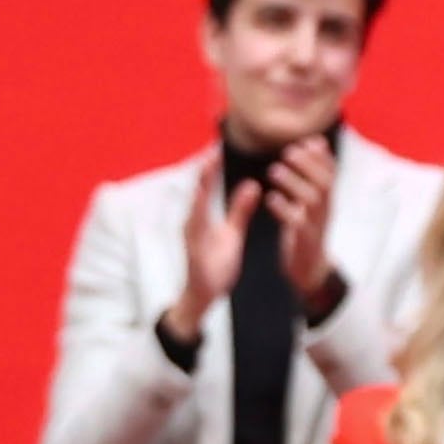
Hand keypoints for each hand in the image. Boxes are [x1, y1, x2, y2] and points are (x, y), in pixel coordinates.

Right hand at [167, 156, 251, 339]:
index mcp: (202, 216)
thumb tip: (252, 186)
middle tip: (212, 150)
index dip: (212, 168)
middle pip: (198, 193)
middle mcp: (193, 223)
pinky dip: (198, 220)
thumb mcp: (232, 233)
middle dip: (204, 172)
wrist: (203, 296)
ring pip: (194, 210)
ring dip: (199, 190)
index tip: (218, 147)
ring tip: (205, 171)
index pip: (207, 187)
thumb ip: (240, 210)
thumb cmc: (216, 263)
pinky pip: (196, 235)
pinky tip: (199, 210)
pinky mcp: (194, 254)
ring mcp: (191, 238)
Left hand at [266, 137, 339, 302]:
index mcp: (327, 200)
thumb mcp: (312, 200)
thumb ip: (313, 173)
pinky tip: (271, 199)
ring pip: (313, 201)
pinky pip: (298, 224)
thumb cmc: (307, 229)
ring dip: (294, 183)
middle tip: (288, 152)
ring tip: (274, 170)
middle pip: (325, 184)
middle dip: (308, 165)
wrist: (310, 269)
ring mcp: (317, 226)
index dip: (322, 157)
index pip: (332, 173)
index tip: (307, 141)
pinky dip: (284, 209)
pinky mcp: (305, 241)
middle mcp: (326, 210)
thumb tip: (316, 141)